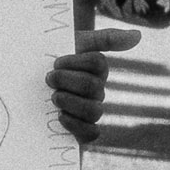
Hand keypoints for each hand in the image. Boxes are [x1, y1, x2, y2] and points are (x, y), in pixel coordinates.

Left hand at [46, 25, 141, 146]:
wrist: (31, 77)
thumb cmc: (54, 61)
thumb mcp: (75, 44)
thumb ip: (105, 38)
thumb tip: (137, 35)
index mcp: (98, 69)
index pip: (96, 63)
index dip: (74, 61)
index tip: (55, 61)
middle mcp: (97, 91)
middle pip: (92, 86)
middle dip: (67, 81)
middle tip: (48, 79)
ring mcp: (90, 111)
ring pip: (93, 111)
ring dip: (70, 102)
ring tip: (53, 97)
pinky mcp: (82, 131)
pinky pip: (91, 134)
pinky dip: (76, 126)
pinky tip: (60, 116)